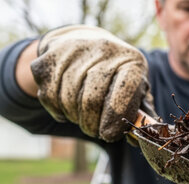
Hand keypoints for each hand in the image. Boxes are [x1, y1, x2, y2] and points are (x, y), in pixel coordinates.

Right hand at [30, 25, 149, 141]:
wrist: (86, 40)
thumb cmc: (116, 75)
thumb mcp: (136, 88)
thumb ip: (141, 113)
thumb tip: (139, 137)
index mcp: (131, 61)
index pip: (124, 92)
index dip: (116, 119)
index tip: (109, 135)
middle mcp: (104, 50)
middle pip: (91, 100)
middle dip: (92, 125)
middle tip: (94, 131)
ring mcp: (74, 49)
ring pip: (67, 100)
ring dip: (74, 117)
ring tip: (82, 116)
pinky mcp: (49, 55)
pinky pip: (48, 96)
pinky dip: (57, 110)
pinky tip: (66, 107)